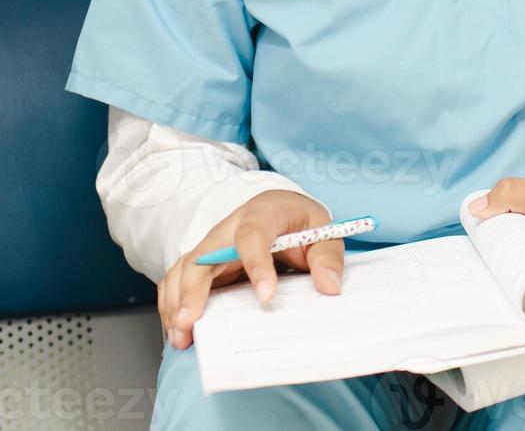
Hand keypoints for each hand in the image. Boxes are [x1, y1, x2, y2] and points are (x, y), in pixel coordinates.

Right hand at [158, 189, 342, 350]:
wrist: (278, 209)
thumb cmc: (298, 222)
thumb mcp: (322, 230)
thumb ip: (328, 256)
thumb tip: (329, 287)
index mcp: (262, 215)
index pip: (252, 236)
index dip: (257, 265)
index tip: (267, 298)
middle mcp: (228, 229)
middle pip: (203, 255)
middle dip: (193, 290)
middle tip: (190, 324)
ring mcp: (211, 247)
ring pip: (183, 269)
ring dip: (176, 303)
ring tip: (181, 337)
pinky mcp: (203, 266)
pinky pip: (177, 282)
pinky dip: (171, 306)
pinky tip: (178, 333)